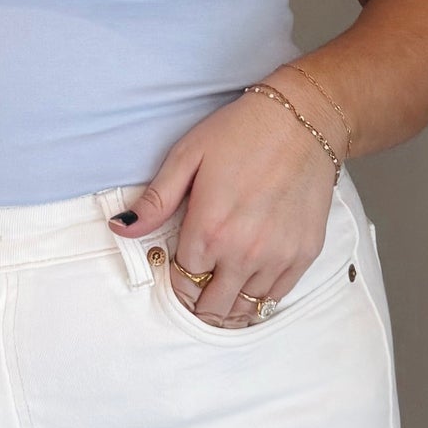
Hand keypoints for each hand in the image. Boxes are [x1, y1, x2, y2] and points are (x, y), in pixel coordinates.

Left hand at [108, 77, 343, 326]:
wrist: (301, 119)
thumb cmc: (242, 133)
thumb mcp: (187, 157)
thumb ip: (155, 201)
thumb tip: (121, 228)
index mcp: (209, 230)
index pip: (183, 284)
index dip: (177, 283)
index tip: (178, 275)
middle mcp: (244, 252)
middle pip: (213, 307)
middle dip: (200, 303)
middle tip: (197, 292)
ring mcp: (278, 256)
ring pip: (246, 308)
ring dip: (229, 305)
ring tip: (222, 291)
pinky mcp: (305, 253)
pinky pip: (278, 297)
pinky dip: (260, 298)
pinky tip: (250, 284)